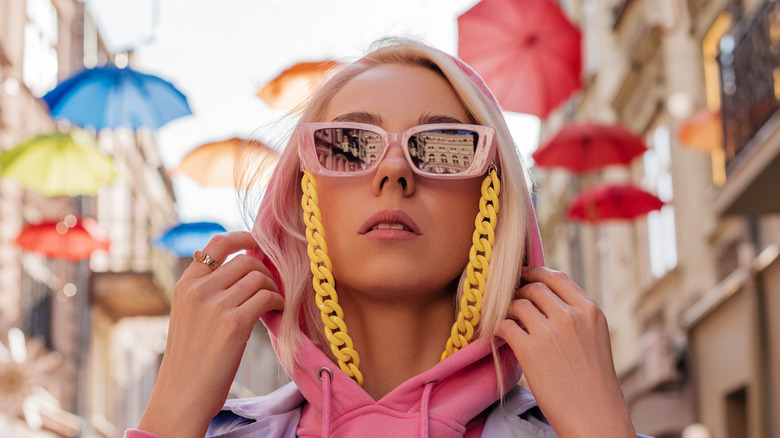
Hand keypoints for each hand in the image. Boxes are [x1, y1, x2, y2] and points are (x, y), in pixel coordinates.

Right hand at [139, 231, 283, 437]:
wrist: (182, 394)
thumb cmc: (191, 358)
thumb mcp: (187, 315)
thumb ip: (205, 289)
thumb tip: (231, 260)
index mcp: (185, 285)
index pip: (216, 244)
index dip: (243, 238)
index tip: (258, 244)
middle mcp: (198, 290)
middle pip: (246, 260)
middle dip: (265, 271)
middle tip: (272, 287)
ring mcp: (215, 305)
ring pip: (259, 277)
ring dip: (274, 288)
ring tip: (275, 303)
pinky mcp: (234, 323)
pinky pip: (267, 297)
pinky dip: (279, 302)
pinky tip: (278, 313)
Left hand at [497, 266, 635, 437]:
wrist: (595, 417)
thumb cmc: (593, 382)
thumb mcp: (594, 338)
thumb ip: (575, 315)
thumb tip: (542, 297)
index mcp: (590, 310)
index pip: (556, 276)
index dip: (535, 273)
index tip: (523, 276)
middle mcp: (571, 316)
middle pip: (533, 287)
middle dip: (518, 293)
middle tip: (509, 302)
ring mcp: (550, 331)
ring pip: (516, 304)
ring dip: (507, 311)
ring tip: (505, 322)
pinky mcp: (529, 349)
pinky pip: (504, 325)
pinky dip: (498, 328)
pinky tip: (498, 336)